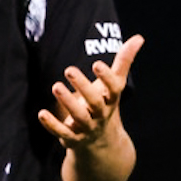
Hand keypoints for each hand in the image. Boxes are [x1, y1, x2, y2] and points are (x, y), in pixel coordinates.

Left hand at [40, 34, 142, 149]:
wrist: (102, 142)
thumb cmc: (104, 104)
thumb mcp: (115, 85)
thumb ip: (123, 62)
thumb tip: (138, 37)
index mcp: (111, 100)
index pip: (113, 89)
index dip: (106, 77)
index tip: (97, 63)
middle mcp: (101, 114)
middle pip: (95, 102)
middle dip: (83, 86)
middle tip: (69, 69)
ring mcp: (87, 127)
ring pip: (79, 117)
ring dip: (68, 102)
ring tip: (55, 86)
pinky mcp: (73, 139)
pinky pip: (63, 132)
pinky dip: (52, 125)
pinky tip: (42, 113)